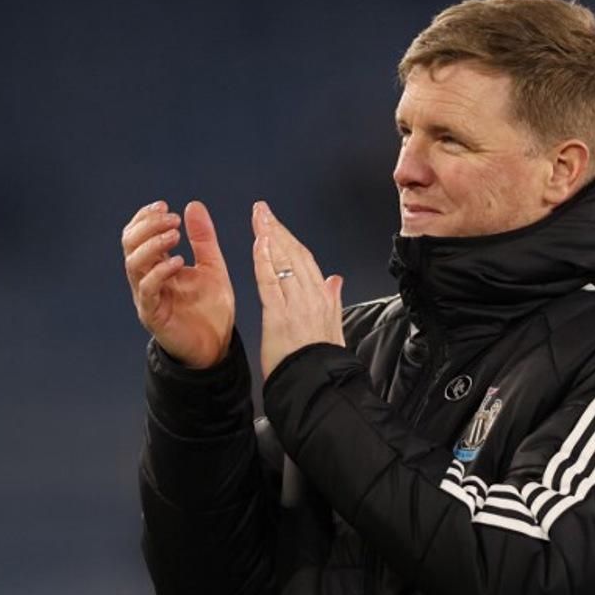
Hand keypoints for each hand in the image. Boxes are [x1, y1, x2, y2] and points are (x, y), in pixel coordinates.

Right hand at [122, 200, 235, 368]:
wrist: (216, 346)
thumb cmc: (211, 309)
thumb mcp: (212, 266)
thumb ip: (203, 238)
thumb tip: (193, 204)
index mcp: (157, 267)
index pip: (137, 235)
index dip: (145, 218)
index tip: (164, 205)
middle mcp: (147, 280)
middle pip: (130, 245)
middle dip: (147, 227)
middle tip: (171, 218)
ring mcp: (147, 297)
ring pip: (134, 264)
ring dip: (152, 244)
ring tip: (174, 235)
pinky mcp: (153, 315)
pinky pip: (148, 290)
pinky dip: (160, 272)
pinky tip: (179, 262)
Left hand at [251, 201, 343, 379]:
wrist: (319, 384)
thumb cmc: (322, 361)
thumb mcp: (334, 327)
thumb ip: (333, 300)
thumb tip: (335, 279)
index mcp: (323, 299)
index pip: (306, 260)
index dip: (290, 239)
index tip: (277, 224)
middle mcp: (312, 297)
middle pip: (294, 255)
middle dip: (277, 229)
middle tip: (262, 210)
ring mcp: (296, 305)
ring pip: (283, 263)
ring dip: (269, 237)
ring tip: (258, 218)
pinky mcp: (280, 316)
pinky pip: (271, 282)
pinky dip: (265, 261)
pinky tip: (260, 243)